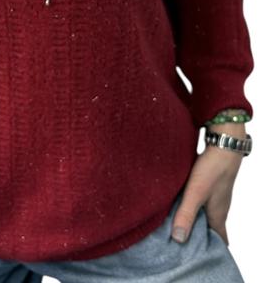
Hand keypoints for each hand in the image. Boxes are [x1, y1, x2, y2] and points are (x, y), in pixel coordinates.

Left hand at [171, 124, 245, 245]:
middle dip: (198, 236)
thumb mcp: (195, 193)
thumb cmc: (212, 169)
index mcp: (217, 215)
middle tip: (180, 242)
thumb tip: (178, 239)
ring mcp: (214, 195)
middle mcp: (218, 207)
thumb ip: (186, 214)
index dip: (209, 250)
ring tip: (176, 223)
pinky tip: (178, 200)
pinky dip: (191, 203)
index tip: (196, 257)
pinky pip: (200, 198)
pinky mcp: (209, 182)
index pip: (218, 240)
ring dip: (193, 219)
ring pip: (204, 212)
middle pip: (210, 228)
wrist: (223, 143)